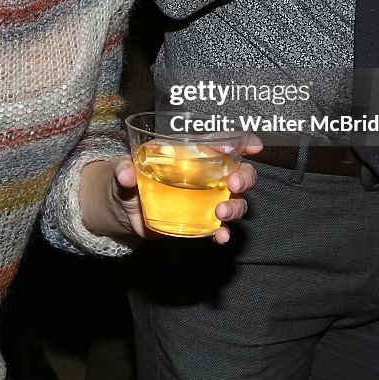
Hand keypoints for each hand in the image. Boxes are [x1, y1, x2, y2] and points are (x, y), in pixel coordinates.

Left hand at [105, 134, 261, 245]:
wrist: (123, 210)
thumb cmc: (129, 179)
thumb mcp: (124, 169)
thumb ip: (124, 168)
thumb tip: (125, 173)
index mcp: (191, 153)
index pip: (222, 143)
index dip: (243, 142)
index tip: (255, 145)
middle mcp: (206, 175)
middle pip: (239, 172)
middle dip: (244, 177)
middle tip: (234, 184)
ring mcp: (207, 200)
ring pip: (236, 201)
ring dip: (235, 207)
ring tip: (221, 213)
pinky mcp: (201, 221)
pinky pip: (220, 227)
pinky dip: (224, 232)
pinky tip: (220, 237)